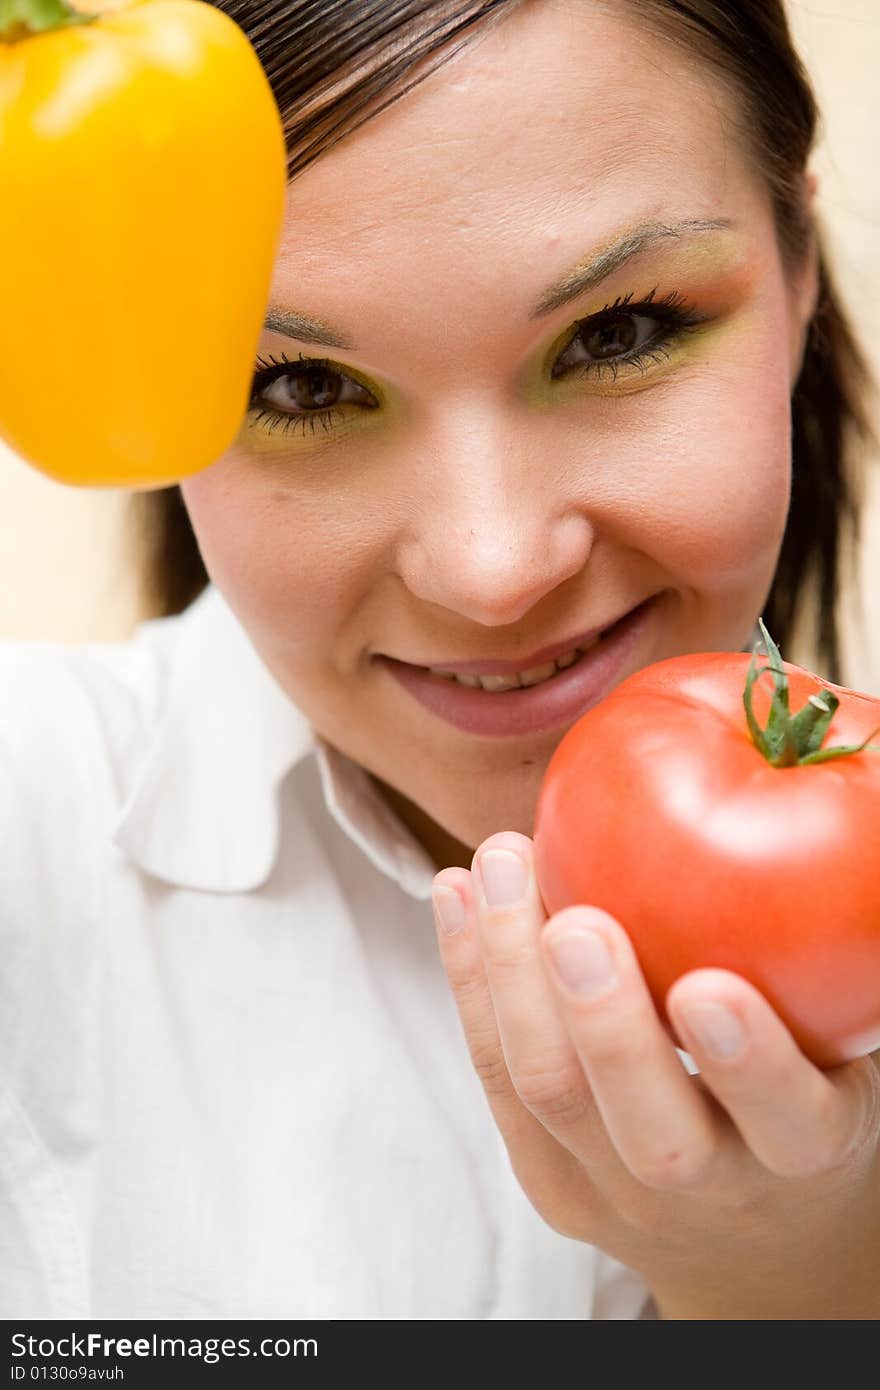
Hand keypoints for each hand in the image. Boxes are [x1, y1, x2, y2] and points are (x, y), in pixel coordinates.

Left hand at [431, 831, 879, 1318]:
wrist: (753, 1239)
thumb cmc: (810, 1096)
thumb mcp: (844, 1051)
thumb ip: (825, 960)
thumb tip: (841, 798)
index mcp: (805, 1154)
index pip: (788, 1122)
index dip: (749, 1062)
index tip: (709, 986)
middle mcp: (710, 1190)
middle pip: (646, 1129)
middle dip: (603, 1024)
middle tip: (576, 921)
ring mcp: (613, 1194)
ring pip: (547, 1094)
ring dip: (509, 973)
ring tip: (498, 863)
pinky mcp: (546, 1179)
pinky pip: (493, 1077)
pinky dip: (469, 978)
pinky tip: (454, 891)